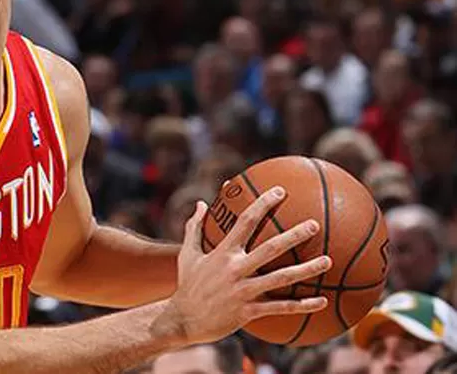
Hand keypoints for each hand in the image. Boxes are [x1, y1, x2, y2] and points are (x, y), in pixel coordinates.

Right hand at [169, 187, 331, 344]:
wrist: (182, 320)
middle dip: (294, 235)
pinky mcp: (249, 311)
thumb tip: (201, 203)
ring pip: (281, 278)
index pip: (245, 222)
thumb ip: (195, 228)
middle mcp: (235, 269)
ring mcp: (243, 291)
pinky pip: (281, 307)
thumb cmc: (187, 284)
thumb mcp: (188, 254)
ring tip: (328, 260)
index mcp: (222, 252)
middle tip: (315, 224)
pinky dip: (303, 305)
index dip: (262, 204)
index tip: (279, 191)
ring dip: (307, 270)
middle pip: (271, 248)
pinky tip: (322, 301)